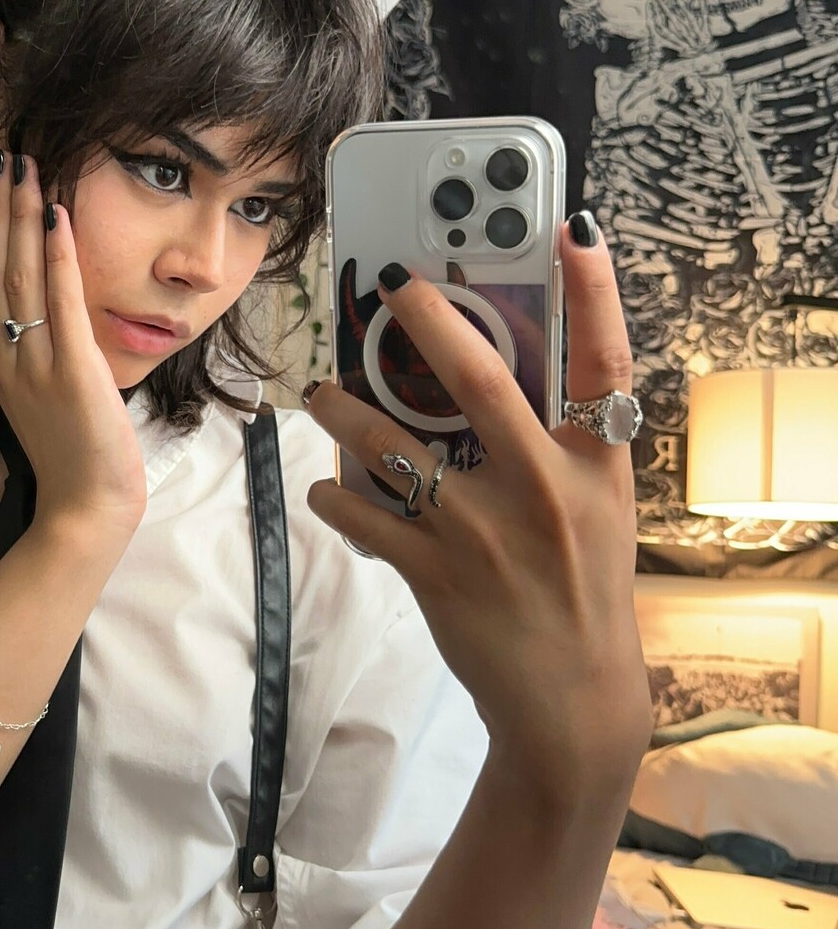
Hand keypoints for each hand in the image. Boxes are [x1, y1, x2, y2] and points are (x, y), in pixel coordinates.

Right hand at [0, 143, 147, 544]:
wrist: (86, 511)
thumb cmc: (75, 458)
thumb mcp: (47, 395)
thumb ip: (41, 351)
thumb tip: (45, 309)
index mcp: (0, 361)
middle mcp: (8, 357)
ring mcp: (35, 364)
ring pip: (19, 277)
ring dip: (20, 217)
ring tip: (23, 168)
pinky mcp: (72, 373)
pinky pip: (60, 305)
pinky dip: (56, 258)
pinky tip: (56, 217)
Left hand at [302, 220, 653, 794]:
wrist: (570, 698)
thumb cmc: (582, 589)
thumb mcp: (597, 509)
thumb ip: (560, 443)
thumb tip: (493, 371)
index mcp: (596, 466)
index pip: (605, 362)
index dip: (594, 292)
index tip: (573, 229)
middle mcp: (544, 490)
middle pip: (481, 383)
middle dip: (430, 321)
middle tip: (391, 282)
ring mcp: (485, 534)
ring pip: (394, 447)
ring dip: (346, 410)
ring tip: (323, 392)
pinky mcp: (436, 574)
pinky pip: (363, 517)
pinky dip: (334, 497)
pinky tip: (325, 488)